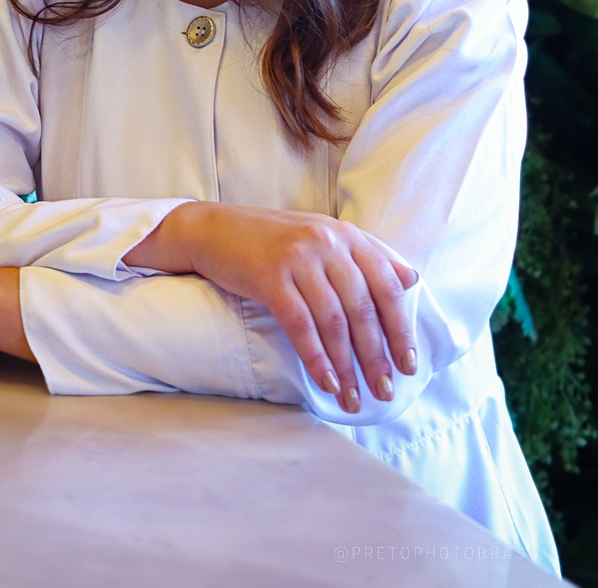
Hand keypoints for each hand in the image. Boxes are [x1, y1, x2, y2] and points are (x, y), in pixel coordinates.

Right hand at [127, 203, 418, 412]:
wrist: (214, 228)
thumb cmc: (271, 239)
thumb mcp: (323, 237)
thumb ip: (367, 255)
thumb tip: (412, 279)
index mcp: (345, 236)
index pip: (387, 285)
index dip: (400, 327)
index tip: (408, 363)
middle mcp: (326, 243)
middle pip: (362, 308)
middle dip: (376, 356)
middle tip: (384, 391)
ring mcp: (298, 258)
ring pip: (333, 321)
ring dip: (346, 366)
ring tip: (353, 397)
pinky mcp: (269, 276)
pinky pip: (300, 325)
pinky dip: (316, 358)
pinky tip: (325, 381)